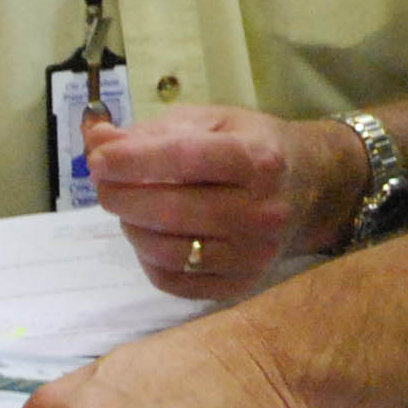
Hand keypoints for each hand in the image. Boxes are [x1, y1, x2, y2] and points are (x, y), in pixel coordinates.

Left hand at [87, 105, 360, 294]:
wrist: (311, 189)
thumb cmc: (253, 146)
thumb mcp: (211, 122)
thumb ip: (152, 131)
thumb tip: (96, 140)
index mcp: (258, 158)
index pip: (187, 160)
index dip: (134, 160)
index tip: (97, 159)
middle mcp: (261, 210)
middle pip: (172, 211)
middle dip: (121, 195)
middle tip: (101, 182)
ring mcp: (253, 254)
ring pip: (168, 251)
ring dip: (131, 227)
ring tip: (127, 206)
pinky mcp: (241, 285)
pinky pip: (175, 282)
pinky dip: (148, 258)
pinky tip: (150, 235)